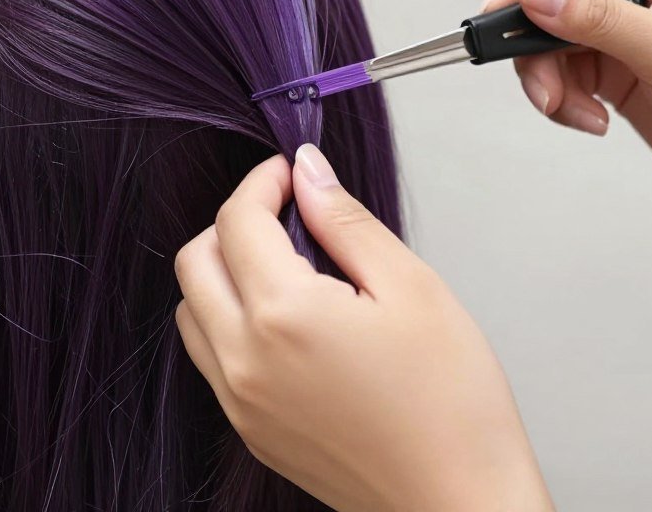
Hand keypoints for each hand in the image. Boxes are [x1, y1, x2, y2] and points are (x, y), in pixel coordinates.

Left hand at [175, 146, 553, 511]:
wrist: (459, 503)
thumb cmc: (452, 402)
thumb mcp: (411, 287)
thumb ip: (345, 223)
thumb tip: (308, 173)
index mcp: (283, 316)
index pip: (237, 221)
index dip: (262, 182)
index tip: (290, 173)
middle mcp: (244, 361)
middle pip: (195, 261)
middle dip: (233, 222)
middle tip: (287, 213)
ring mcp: (240, 403)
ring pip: (192, 311)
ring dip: (223, 272)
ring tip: (288, 267)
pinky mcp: (250, 431)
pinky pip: (210, 358)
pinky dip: (229, 321)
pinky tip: (288, 320)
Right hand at [484, 0, 651, 237]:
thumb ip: (598, 19)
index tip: (499, 12)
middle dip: (536, 45)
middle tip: (538, 82)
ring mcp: (621, 30)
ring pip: (548, 41)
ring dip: (547, 80)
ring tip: (572, 111)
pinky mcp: (610, 69)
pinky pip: (559, 75)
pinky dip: (562, 101)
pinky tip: (592, 119)